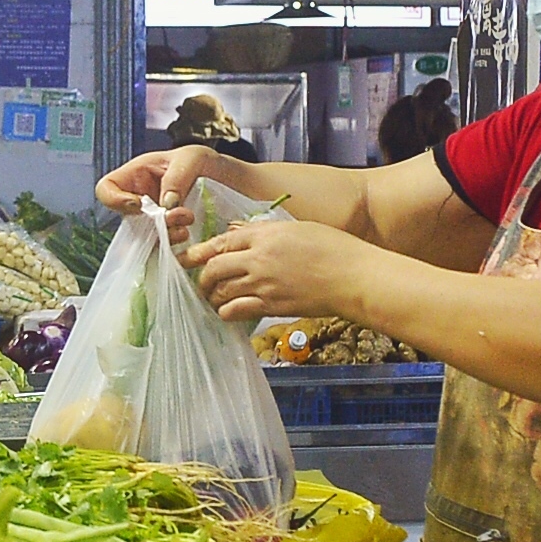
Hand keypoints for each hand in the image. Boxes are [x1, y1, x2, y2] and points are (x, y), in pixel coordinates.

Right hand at [95, 146, 234, 237]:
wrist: (239, 187)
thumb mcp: (195, 158)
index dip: (115, 199)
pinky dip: (172, 247)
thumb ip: (177, 177)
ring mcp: (154, 221)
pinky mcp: (168, 237)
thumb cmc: (212, 166)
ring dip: (164, 235)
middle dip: (150, 222)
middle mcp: (141, 199)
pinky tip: (189, 239)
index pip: (106, 188)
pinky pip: (160, 248)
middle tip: (178, 217)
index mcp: (138, 174)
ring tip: (187, 229)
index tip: (139, 205)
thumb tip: (165, 204)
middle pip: (126, 218)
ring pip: (143, 237)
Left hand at [178, 215, 383, 323]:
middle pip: (213, 268)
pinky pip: (235, 310)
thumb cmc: (333, 248)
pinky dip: (226, 312)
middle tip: (200, 283)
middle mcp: (258, 258)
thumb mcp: (297, 229)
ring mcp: (263, 283)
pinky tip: (228, 313)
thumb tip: (240, 235)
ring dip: (212, 297)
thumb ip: (265, 232)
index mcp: (264, 235)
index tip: (187, 257)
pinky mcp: (270, 306)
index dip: (199, 251)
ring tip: (214, 299)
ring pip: (220, 291)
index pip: (220, 242)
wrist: (352, 276)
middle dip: (202, 277)